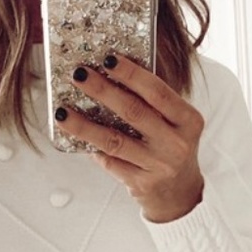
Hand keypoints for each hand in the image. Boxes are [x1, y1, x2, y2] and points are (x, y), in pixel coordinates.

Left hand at [56, 55, 204, 222]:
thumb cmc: (172, 147)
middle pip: (133, 112)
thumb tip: (108, 74)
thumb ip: (152, 102)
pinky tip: (74, 136)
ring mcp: (158, 166)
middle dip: (102, 90)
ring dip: (84, 124)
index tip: (108, 58)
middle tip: (79, 74)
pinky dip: (91, 147)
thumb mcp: (176, 123)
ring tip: (62, 111)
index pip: (158, 91)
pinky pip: (109, 162)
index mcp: (188, 120)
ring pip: (114, 141)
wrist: (180, 193)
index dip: (132, 74)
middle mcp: (176, 143)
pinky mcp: (141, 184)